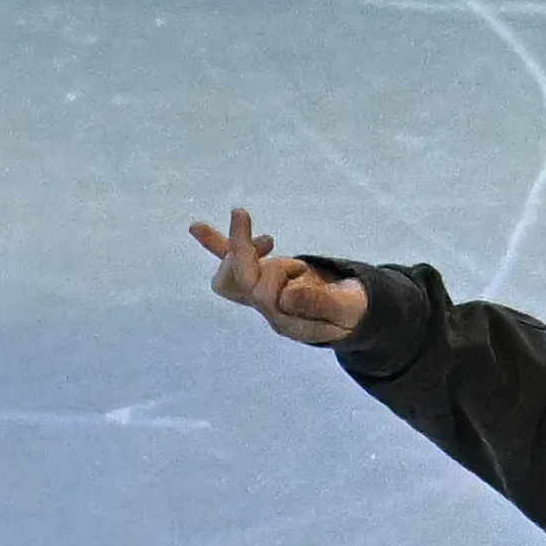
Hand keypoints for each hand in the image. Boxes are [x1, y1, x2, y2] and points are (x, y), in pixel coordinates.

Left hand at [191, 205, 369, 346]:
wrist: (348, 312)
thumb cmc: (350, 310)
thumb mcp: (347, 307)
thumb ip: (320, 302)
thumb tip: (287, 292)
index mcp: (284, 319)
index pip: (263, 294)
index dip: (276, 275)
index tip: (302, 269)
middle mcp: (264, 308)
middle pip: (236, 283)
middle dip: (247, 254)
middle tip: (271, 241)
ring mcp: (258, 293)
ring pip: (228, 275)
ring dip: (241, 248)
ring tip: (270, 242)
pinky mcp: (258, 276)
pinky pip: (228, 261)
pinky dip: (213, 243)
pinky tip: (195, 227)